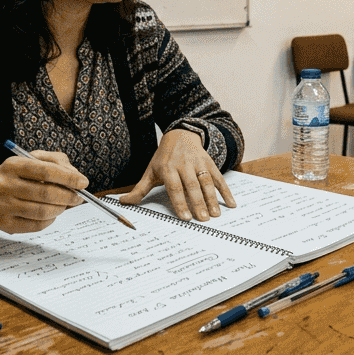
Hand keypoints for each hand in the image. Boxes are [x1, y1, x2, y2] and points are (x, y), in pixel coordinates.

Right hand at [0, 150, 87, 233]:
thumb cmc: (12, 176)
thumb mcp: (29, 160)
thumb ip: (55, 162)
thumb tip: (74, 176)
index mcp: (13, 165)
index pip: (46, 171)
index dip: (68, 178)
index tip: (83, 182)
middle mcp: (5, 185)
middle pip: (46, 194)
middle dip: (68, 196)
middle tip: (78, 197)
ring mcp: (4, 206)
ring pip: (43, 211)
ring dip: (61, 209)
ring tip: (65, 204)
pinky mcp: (6, 224)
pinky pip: (36, 225)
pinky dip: (50, 220)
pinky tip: (51, 213)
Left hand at [120, 129, 235, 220]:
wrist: (180, 134)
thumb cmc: (164, 157)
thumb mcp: (150, 170)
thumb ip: (139, 189)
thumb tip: (123, 203)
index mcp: (168, 168)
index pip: (174, 187)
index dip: (180, 202)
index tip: (185, 217)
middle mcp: (184, 165)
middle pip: (192, 186)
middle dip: (198, 203)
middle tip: (203, 219)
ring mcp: (198, 163)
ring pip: (206, 182)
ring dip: (212, 199)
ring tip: (216, 214)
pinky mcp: (209, 163)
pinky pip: (219, 177)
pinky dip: (226, 190)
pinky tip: (231, 203)